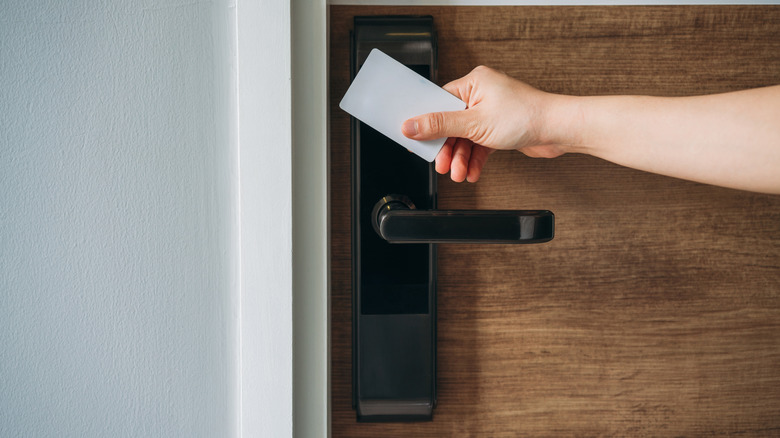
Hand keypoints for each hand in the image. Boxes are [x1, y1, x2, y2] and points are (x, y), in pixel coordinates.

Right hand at [401, 66, 570, 181]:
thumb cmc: (526, 116)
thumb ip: (440, 125)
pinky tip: (473, 172)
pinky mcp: (499, 128)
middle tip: (442, 165)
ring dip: (461, 159)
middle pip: (451, 124)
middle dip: (448, 149)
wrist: (559, 130)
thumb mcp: (474, 123)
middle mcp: (481, 95)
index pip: (439, 103)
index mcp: (473, 83)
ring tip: (459, 174)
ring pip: (465, 138)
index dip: (427, 124)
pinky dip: (475, 159)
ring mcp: (491, 112)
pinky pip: (479, 145)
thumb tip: (411, 125)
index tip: (416, 140)